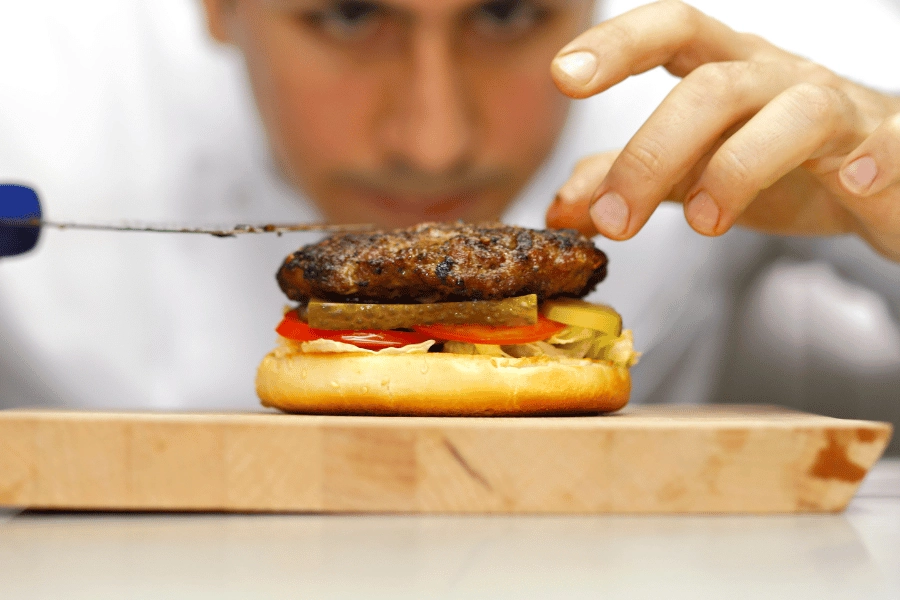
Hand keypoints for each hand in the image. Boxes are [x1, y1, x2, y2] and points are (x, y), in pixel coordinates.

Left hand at [545, 0, 899, 261]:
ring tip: (704, 222)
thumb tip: (564, 207)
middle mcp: (775, 79)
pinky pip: (885, 145)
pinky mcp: (885, 150)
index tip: (564, 76)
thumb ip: (633, 178)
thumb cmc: (782, 161)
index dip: (617, 45)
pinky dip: (868, 163)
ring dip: (739, 167)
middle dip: (653, 151)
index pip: (669, 32)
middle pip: (711, 87)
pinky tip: (847, 183)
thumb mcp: (693, 166)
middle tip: (615, 218)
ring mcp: (836, 111)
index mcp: (723, 71)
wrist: (881, 176)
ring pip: (792, 113)